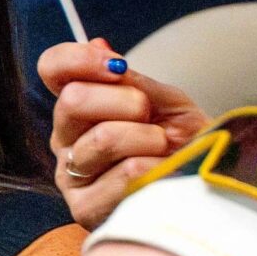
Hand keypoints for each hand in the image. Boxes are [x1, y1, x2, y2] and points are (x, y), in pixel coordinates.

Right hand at [40, 37, 209, 229]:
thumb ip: (132, 80)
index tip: (116, 65)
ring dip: (148, 139)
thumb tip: (101, 47)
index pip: (52, 68)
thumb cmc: (183, 144)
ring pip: (103, 138)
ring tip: (162, 150)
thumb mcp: (166, 103)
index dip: (79, 59)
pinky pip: (125, 172)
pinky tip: (160, 177)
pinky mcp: (84, 208)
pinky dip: (156, 168)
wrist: (204, 188)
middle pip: (73, 100)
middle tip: (150, 117)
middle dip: (127, 102)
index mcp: (78, 108)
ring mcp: (70, 175)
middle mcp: (64, 139)